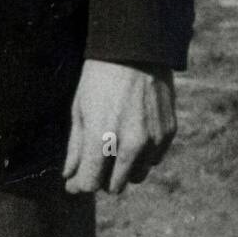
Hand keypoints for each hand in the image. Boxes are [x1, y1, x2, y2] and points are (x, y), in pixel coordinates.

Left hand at [62, 59, 175, 194]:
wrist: (135, 49)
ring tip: (115, 142)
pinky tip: (133, 132)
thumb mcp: (80, 108)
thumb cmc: (100, 77)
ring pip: (135, 176)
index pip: (90, 183)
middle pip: (114, 186)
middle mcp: (130, 146)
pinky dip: (142, 155)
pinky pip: (153, 160)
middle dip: (101, 177)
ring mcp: (153, 141)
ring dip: (123, 168)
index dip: (79, 184)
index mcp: (101, 138)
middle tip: (94, 161)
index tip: (74, 181)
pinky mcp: (168, 134)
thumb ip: (76, 147)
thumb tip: (69, 176)